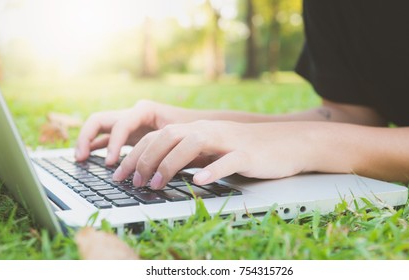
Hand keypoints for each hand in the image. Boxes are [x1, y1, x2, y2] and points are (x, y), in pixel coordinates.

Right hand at [75, 100, 198, 164]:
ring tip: (80, 159)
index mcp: (145, 110)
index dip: (113, 143)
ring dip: (87, 141)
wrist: (205, 125)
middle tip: (81, 158)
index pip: (120, 123)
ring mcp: (129, 123)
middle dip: (87, 137)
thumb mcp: (183, 135)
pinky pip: (106, 138)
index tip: (111, 162)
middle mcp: (133, 113)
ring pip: (99, 127)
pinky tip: (88, 160)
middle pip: (100, 119)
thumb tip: (158, 166)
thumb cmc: (195, 130)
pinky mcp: (129, 134)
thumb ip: (167, 146)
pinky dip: (97, 147)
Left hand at [111, 120, 312, 188]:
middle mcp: (208, 130)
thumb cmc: (247, 150)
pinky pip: (227, 160)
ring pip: (192, 144)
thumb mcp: (212, 151)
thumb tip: (158, 172)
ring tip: (156, 185)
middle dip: (145, 159)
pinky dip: (212, 170)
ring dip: (170, 165)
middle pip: (168, 137)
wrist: (287, 143)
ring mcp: (228, 140)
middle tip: (133, 182)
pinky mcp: (246, 153)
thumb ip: (188, 157)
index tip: (121, 174)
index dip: (136, 154)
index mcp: (197, 129)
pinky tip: (200, 181)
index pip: (158, 136)